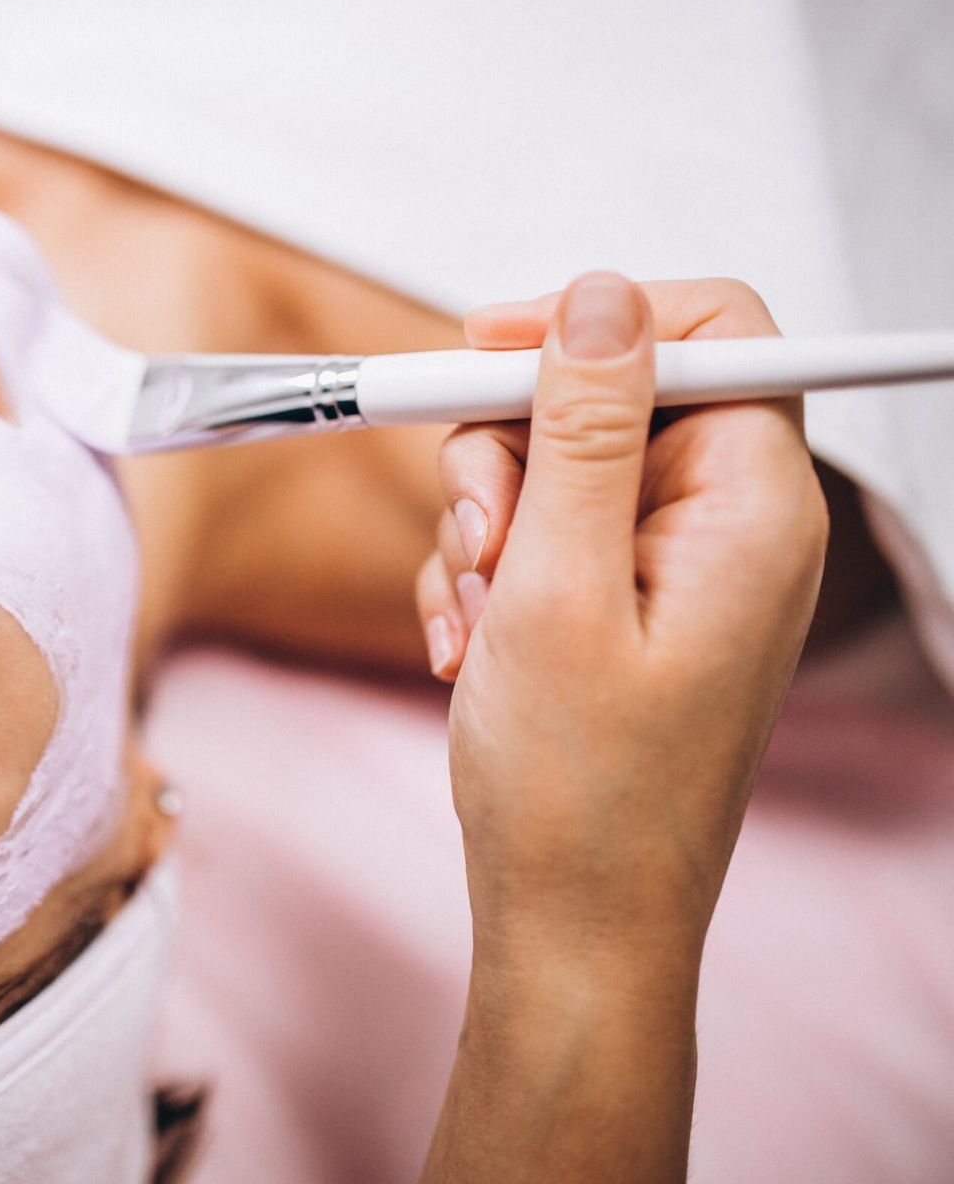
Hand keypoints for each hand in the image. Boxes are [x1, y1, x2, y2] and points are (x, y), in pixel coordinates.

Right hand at [414, 274, 826, 1181]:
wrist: (571, 923)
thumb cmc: (580, 788)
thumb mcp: (558, 586)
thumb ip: (582, 429)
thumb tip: (604, 296)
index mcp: (749, 508)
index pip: (714, 330)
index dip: (595, 319)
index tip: (488, 348)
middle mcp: (723, 525)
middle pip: (606, 397)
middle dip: (510, 456)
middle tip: (480, 542)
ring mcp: (668, 568)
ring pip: (551, 467)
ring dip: (481, 529)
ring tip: (475, 624)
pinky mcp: (618, 605)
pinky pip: (535, 535)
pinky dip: (484, 578)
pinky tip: (469, 649)